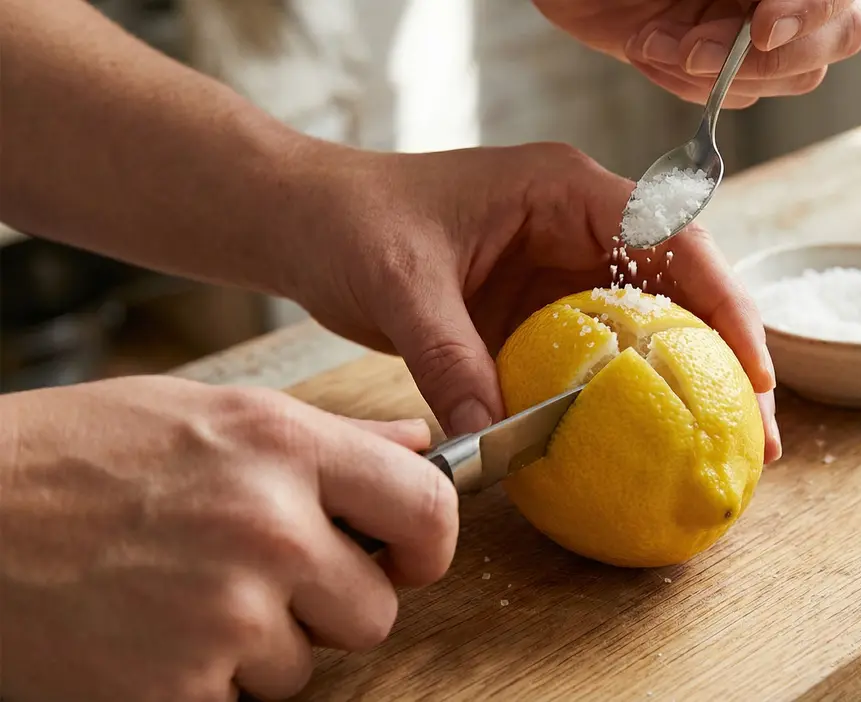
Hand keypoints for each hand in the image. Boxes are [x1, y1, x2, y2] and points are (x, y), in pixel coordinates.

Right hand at [0, 376, 456, 701]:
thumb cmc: (74, 456)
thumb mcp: (208, 413)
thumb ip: (323, 436)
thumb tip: (411, 443)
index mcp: (283, 445)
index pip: (427, 505)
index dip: (427, 542)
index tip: (407, 557)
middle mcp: (269, 525)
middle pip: (376, 610)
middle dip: (333, 607)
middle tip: (268, 582)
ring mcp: (227, 612)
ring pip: (304, 664)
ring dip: (261, 646)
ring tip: (183, 595)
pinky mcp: (180, 686)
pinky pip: (239, 700)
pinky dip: (203, 681)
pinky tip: (149, 632)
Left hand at [283, 141, 782, 460]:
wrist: (304, 222)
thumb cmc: (350, 221)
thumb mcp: (403, 286)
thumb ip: (451, 361)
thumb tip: (494, 446)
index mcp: (563, 189)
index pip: (670, 237)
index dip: (724, 302)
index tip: (753, 369)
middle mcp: (577, 227)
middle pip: (680, 289)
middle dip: (725, 358)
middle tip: (757, 436)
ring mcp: (560, 272)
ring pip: (648, 328)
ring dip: (686, 386)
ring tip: (722, 452)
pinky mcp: (538, 314)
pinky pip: (597, 359)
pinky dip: (622, 401)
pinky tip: (643, 448)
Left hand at [532, 0, 860, 106]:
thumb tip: (776, 18)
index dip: (814, 11)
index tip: (764, 28)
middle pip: (839, 37)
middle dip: (764, 57)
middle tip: (695, 52)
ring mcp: (752, 27)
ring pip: (788, 76)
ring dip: (715, 72)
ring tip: (652, 41)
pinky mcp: (716, 61)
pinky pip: (731, 97)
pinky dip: (683, 80)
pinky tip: (645, 46)